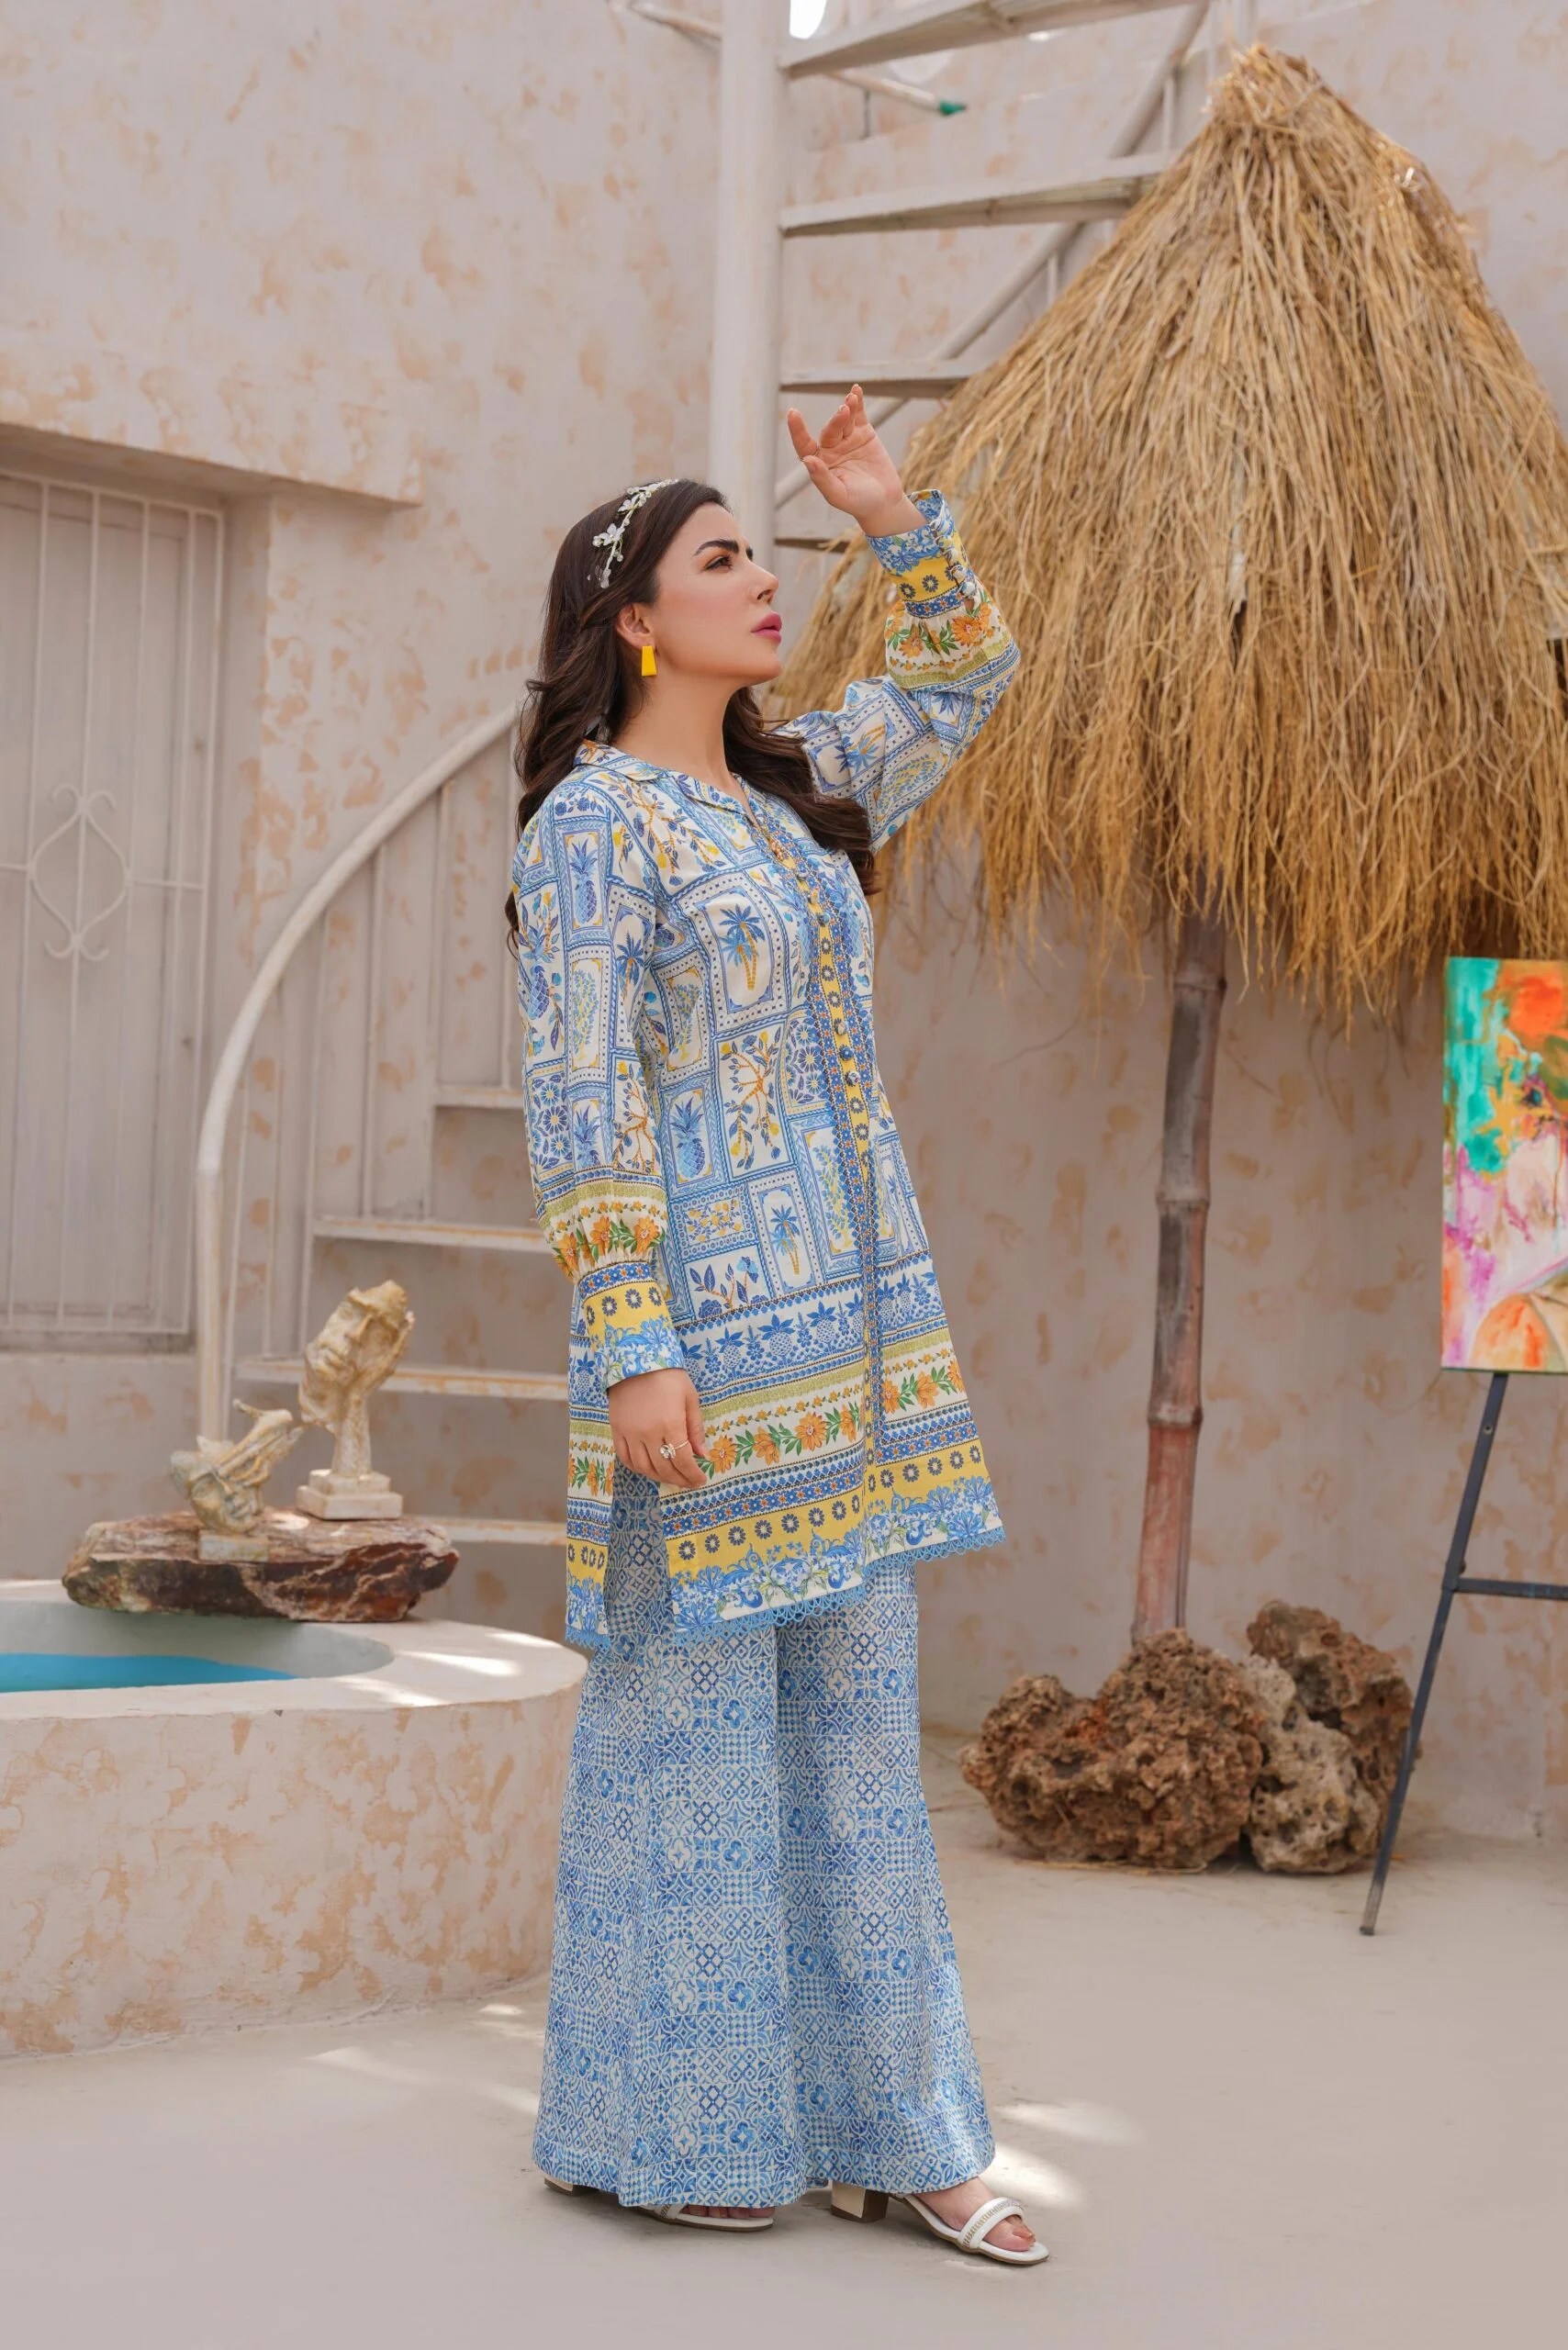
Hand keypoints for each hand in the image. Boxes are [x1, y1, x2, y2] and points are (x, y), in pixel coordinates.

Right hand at [607, 1366, 706, 1489]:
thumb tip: (703, 1455)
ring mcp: (629, 1433)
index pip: (682, 1460)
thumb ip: (695, 1428)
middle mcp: (648, 1433)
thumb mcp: (689, 1398)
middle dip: (679, 1479)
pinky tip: (648, 1468)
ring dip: (659, 1477)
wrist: (634, 1359)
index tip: (700, 1480)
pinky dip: (637, 1468)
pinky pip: (625, 1458)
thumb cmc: (667, 1376)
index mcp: (670, 1424)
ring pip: (644, 1467)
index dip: (692, 1474)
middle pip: (664, 1468)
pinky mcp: (616, 1430)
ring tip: (671, 1478)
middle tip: (689, 1483)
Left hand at [785, 386, 923, 536]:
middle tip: (844, 412)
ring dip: (847, 408)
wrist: (883, 502)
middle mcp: (830, 448)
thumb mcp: (839, 495)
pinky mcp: (863, 432)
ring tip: (851, 400)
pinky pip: (859, 414)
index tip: (793, 414)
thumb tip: (807, 460)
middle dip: (836, 421)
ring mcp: (847, 439)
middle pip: (830, 430)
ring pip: (844, 420)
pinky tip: (856, 390)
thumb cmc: (858, 502)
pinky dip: (858, 402)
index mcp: (819, 463)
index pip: (804, 444)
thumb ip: (822, 479)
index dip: (797, 430)